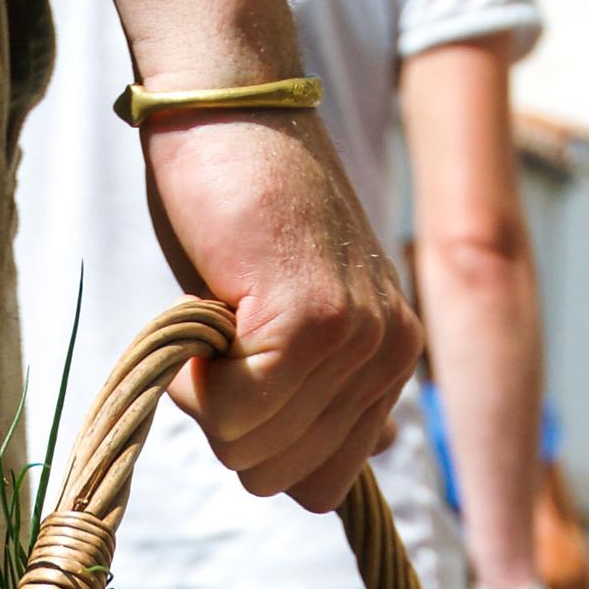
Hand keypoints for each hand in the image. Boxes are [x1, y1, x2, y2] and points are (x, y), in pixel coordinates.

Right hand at [144, 109, 424, 512]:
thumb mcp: (291, 314)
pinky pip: (235, 414)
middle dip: (229, 425)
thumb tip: (362, 461)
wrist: (229, 103)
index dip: (257, 442)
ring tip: (217, 310)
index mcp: (393, 358)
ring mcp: (358, 339)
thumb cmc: (238, 206)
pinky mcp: (313, 320)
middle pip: (284, 481)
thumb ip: (321, 390)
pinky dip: (196, 379)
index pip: (322, 486)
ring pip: (253, 452)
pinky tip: (205, 310)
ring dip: (206, 395)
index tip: (239, 368)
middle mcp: (392, 355)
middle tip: (221, 335)